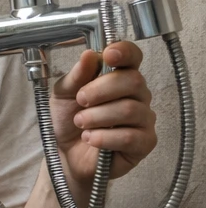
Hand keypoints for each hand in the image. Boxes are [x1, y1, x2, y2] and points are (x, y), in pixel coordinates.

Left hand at [48, 41, 157, 183]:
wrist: (64, 154)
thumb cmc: (68, 121)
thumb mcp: (63, 95)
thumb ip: (76, 76)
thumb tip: (89, 55)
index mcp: (119, 77)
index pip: (133, 57)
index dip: (125, 52)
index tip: (109, 55)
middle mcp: (137, 95)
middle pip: (133, 81)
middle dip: (100, 90)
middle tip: (80, 101)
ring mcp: (143, 119)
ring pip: (130, 109)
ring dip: (98, 116)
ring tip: (81, 124)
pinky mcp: (144, 142)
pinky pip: (131, 136)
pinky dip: (104, 137)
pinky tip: (91, 138)